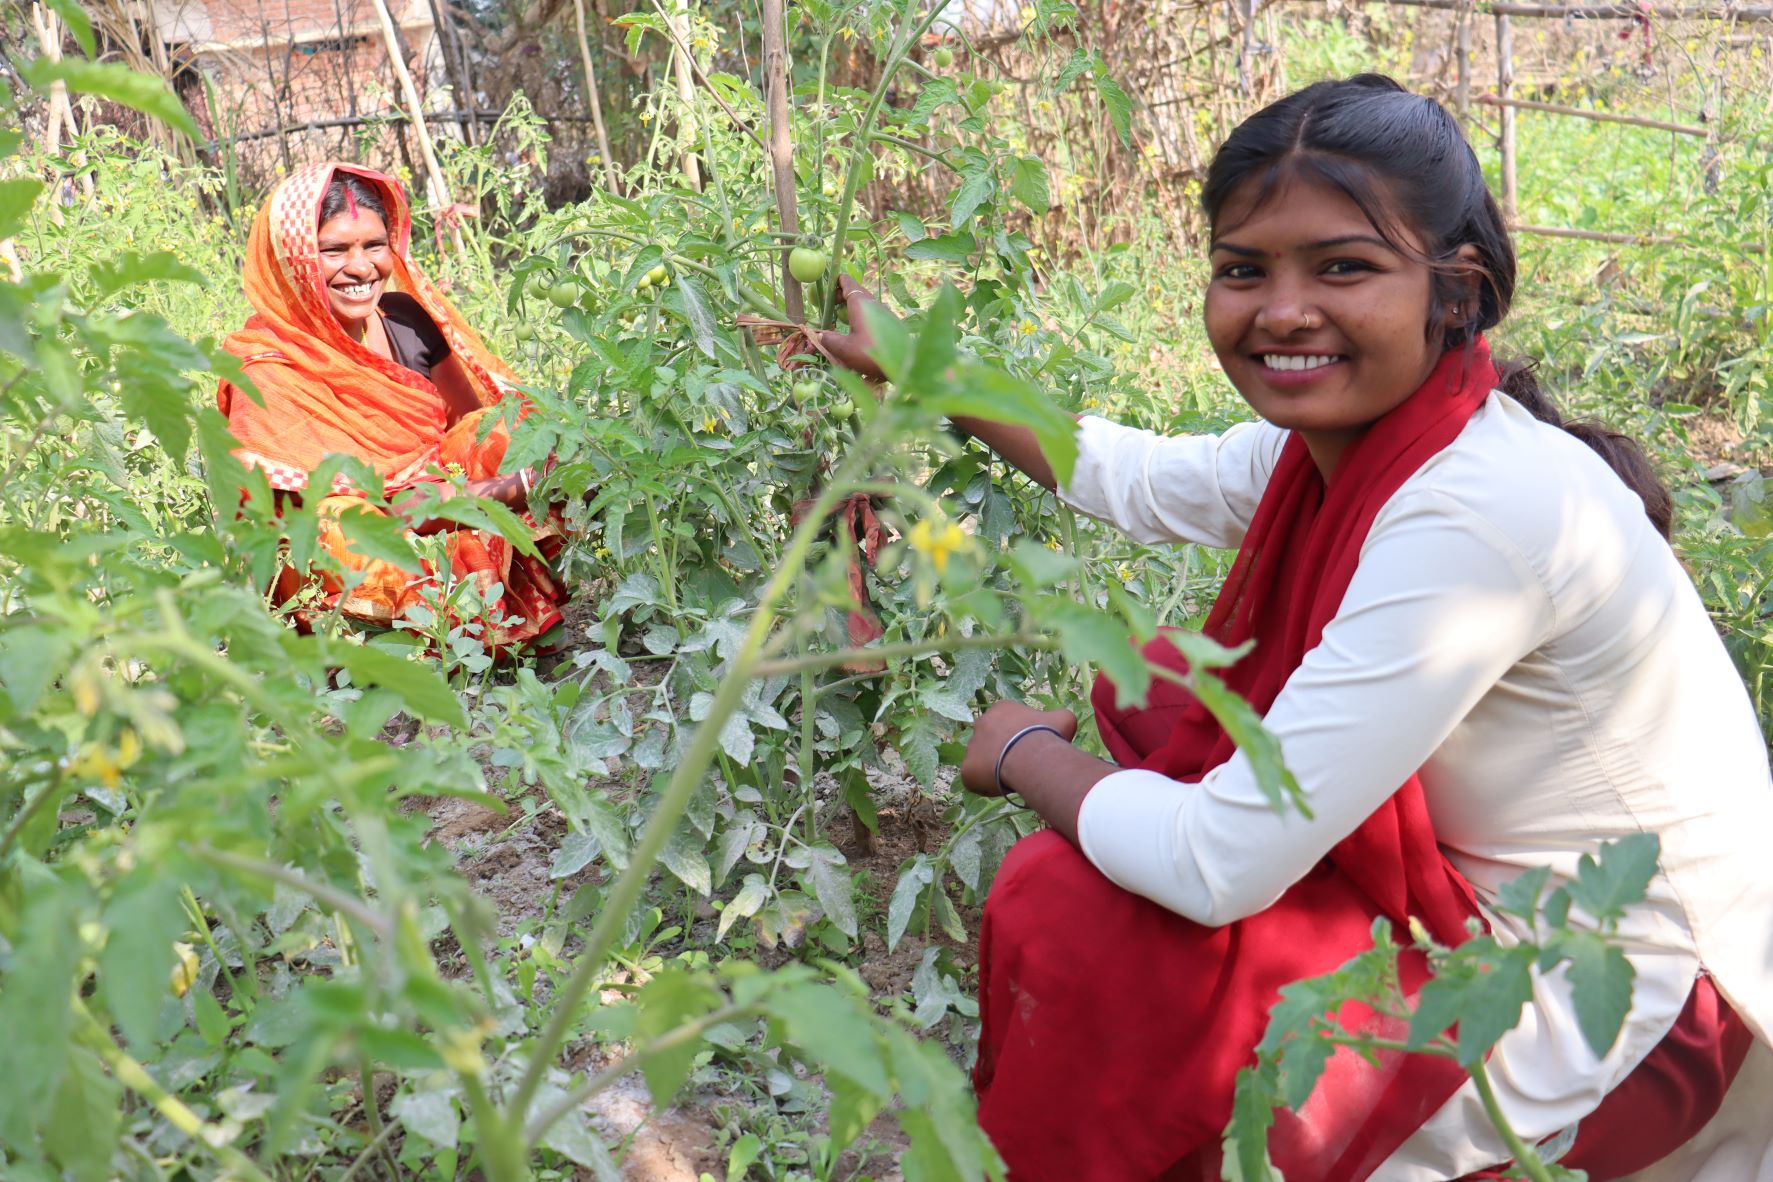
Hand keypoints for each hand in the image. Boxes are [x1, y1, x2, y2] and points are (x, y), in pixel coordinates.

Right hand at [813, 275, 891, 382]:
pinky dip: (861, 315)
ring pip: (865, 303)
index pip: (847, 282)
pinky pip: (873, 313)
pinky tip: (856, 330)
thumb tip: (818, 335)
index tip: (826, 286)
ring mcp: (884, 313)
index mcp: (861, 303)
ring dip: (852, 306)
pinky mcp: (890, 324)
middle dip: (842, 295)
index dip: (836, 281)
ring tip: (840, 318)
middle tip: (830, 306)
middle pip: (856, 291)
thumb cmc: (871, 354)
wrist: (904, 366)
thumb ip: (829, 340)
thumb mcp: (844, 349)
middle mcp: (874, 303)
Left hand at [959, 700, 1078, 795]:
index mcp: (1002, 709)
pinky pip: (976, 780)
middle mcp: (981, 724)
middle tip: (1022, 765)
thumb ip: (1058, 720)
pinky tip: (1003, 788)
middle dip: (1005, 751)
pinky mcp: (967, 769)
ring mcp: (971, 746)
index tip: (1032, 748)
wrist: (1030, 756)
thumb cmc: (1046, 735)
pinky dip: (987, 786)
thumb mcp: (1063, 720)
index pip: (1009, 723)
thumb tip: (1061, 723)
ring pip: (983, 761)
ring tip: (1013, 778)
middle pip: (993, 741)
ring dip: (995, 768)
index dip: (1021, 736)